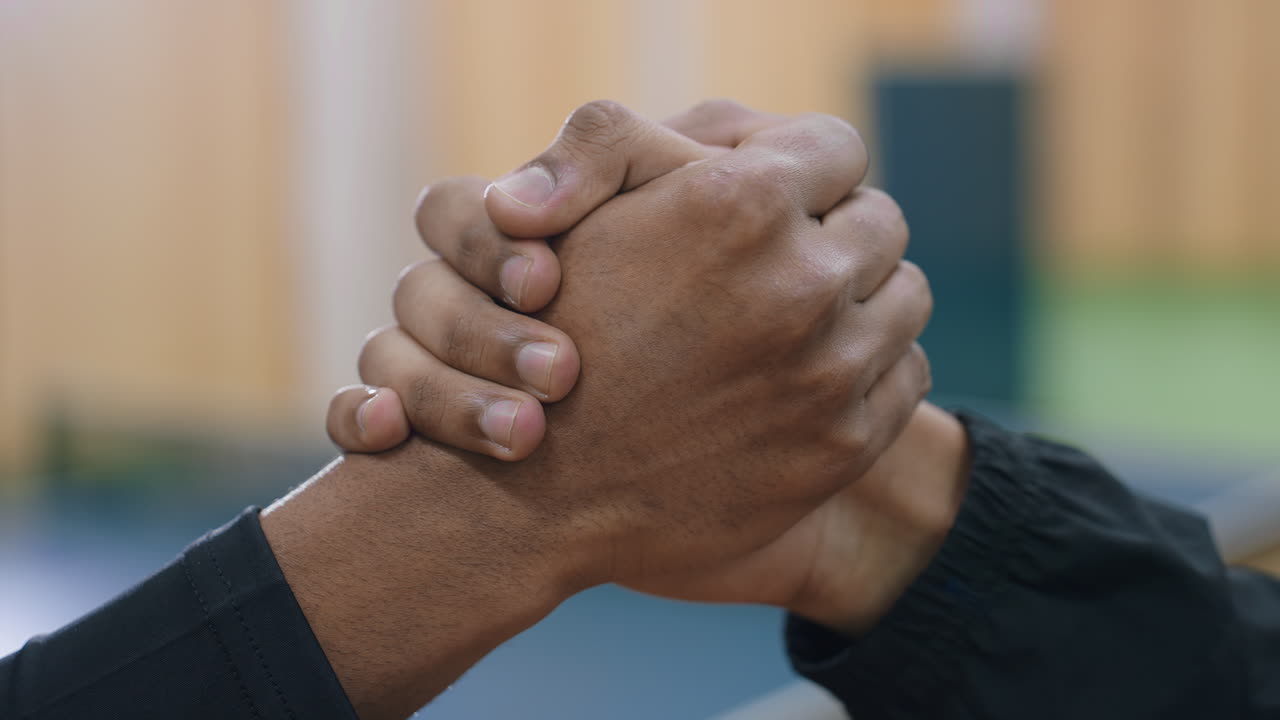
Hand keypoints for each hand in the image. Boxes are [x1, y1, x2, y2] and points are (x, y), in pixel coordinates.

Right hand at [330, 100, 949, 621]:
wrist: (543, 492)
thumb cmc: (553, 334)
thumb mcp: (573, 208)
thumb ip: (647, 144)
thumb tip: (737, 146)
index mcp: (741, 203)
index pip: (836, 148)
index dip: (802, 166)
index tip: (777, 194)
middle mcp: (801, 282)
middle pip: (879, 221)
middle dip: (836, 231)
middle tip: (787, 259)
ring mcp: (830, 367)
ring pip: (904, 294)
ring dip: (863, 297)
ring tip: (803, 315)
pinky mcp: (846, 440)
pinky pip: (907, 370)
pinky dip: (872, 365)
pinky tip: (813, 372)